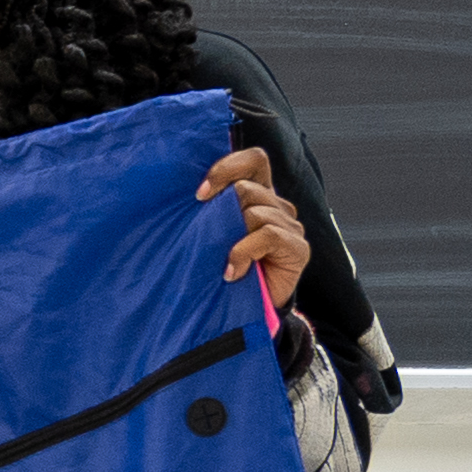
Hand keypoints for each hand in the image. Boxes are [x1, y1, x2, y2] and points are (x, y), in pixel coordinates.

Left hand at [197, 148, 306, 311]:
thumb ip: (202, 213)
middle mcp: (275, 206)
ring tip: (221, 262)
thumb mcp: (206, 236)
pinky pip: (268, 235)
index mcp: (256, 194)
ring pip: (256, 212)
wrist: (244, 310)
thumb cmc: (218, 268)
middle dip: (221, 209)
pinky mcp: (298, 248)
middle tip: (203, 234)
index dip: (227, 168)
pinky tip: (232, 272)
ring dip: (231, 237)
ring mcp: (289, 226)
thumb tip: (173, 194)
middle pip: (248, 188)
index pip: (253, 161)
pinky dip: (243, 253)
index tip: (199, 194)